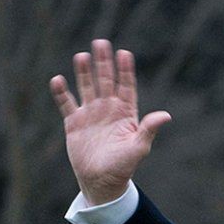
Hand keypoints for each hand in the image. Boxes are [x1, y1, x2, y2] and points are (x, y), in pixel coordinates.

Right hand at [50, 39, 171, 204]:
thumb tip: (166, 115)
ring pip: (87, 87)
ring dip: (84, 72)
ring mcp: (90, 114)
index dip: (125, 70)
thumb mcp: (138, 148)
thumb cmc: (123, 166)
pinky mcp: (74, 123)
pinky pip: (67, 104)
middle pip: (106, 81)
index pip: (126, 86)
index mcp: (126, 113)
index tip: (125, 53)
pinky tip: (58, 80)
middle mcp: (108, 110)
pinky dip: (61, 93)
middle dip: (104, 63)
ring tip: (82, 56)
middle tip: (101, 42)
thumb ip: (148, 129)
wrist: (102, 181)